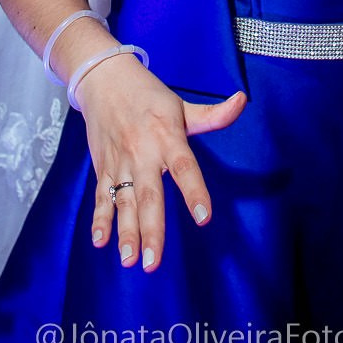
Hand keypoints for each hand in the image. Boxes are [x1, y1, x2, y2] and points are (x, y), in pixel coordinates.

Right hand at [78, 57, 245, 270]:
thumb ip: (212, 115)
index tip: (203, 218)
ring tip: (130, 259)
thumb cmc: (148, 95)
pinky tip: (100, 241)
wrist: (104, 79)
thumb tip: (242, 101)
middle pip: (149, 195)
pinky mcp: (103, 167)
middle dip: (151, 230)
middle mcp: (143, 152)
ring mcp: (120, 162)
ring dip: (125, 232)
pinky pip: (102, 196)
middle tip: (154, 262)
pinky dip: (100, 218)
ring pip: (124, 201)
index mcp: (167, 137)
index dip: (194, 192)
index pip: (184, 167)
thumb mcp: (181, 105)